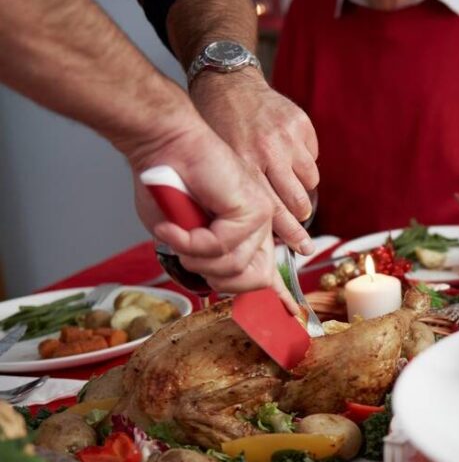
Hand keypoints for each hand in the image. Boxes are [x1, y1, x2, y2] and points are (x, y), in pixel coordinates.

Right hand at [129, 117, 297, 313]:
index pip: (269, 275)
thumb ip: (203, 258)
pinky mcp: (253, 209)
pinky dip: (190, 240)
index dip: (278, 298)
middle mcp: (259, 228)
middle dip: (214, 277)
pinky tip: (174, 225)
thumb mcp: (182, 235)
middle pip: (252, 281)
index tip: (292, 317)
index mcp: (247, 234)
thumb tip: (217, 282)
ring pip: (233, 267)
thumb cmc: (166, 185)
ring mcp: (259, 218)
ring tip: (175, 231)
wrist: (163, 145)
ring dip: (194, 256)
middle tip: (186, 253)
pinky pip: (221, 247)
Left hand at [190, 69, 318, 254]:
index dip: (291, 233)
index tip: (303, 249)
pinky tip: (287, 155)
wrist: (227, 83)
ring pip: (310, 181)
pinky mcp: (301, 124)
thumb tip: (263, 230)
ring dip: (302, 188)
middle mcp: (268, 151)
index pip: (274, 209)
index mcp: (244, 164)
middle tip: (299, 221)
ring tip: (286, 182)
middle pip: (298, 200)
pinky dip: (303, 162)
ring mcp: (287, 137)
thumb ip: (241, 193)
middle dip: (300, 215)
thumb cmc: (218, 130)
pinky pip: (313, 157)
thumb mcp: (220, 163)